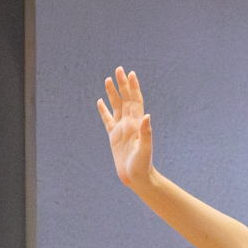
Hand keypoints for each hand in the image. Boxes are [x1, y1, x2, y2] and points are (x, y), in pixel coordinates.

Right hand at [96, 66, 155, 189]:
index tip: (130, 74)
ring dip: (112, 94)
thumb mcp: (145, 149)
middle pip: (126, 100)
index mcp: (137, 124)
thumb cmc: (143, 166)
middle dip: (123, 85)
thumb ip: (146, 133)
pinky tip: (100, 102)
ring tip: (108, 79)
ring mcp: (121, 130)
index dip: (133, 88)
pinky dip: (104, 110)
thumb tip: (147, 116)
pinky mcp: (114, 137)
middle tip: (119, 69)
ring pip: (116, 107)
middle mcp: (130, 124)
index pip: (135, 101)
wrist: (137, 178)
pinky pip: (107, 120)